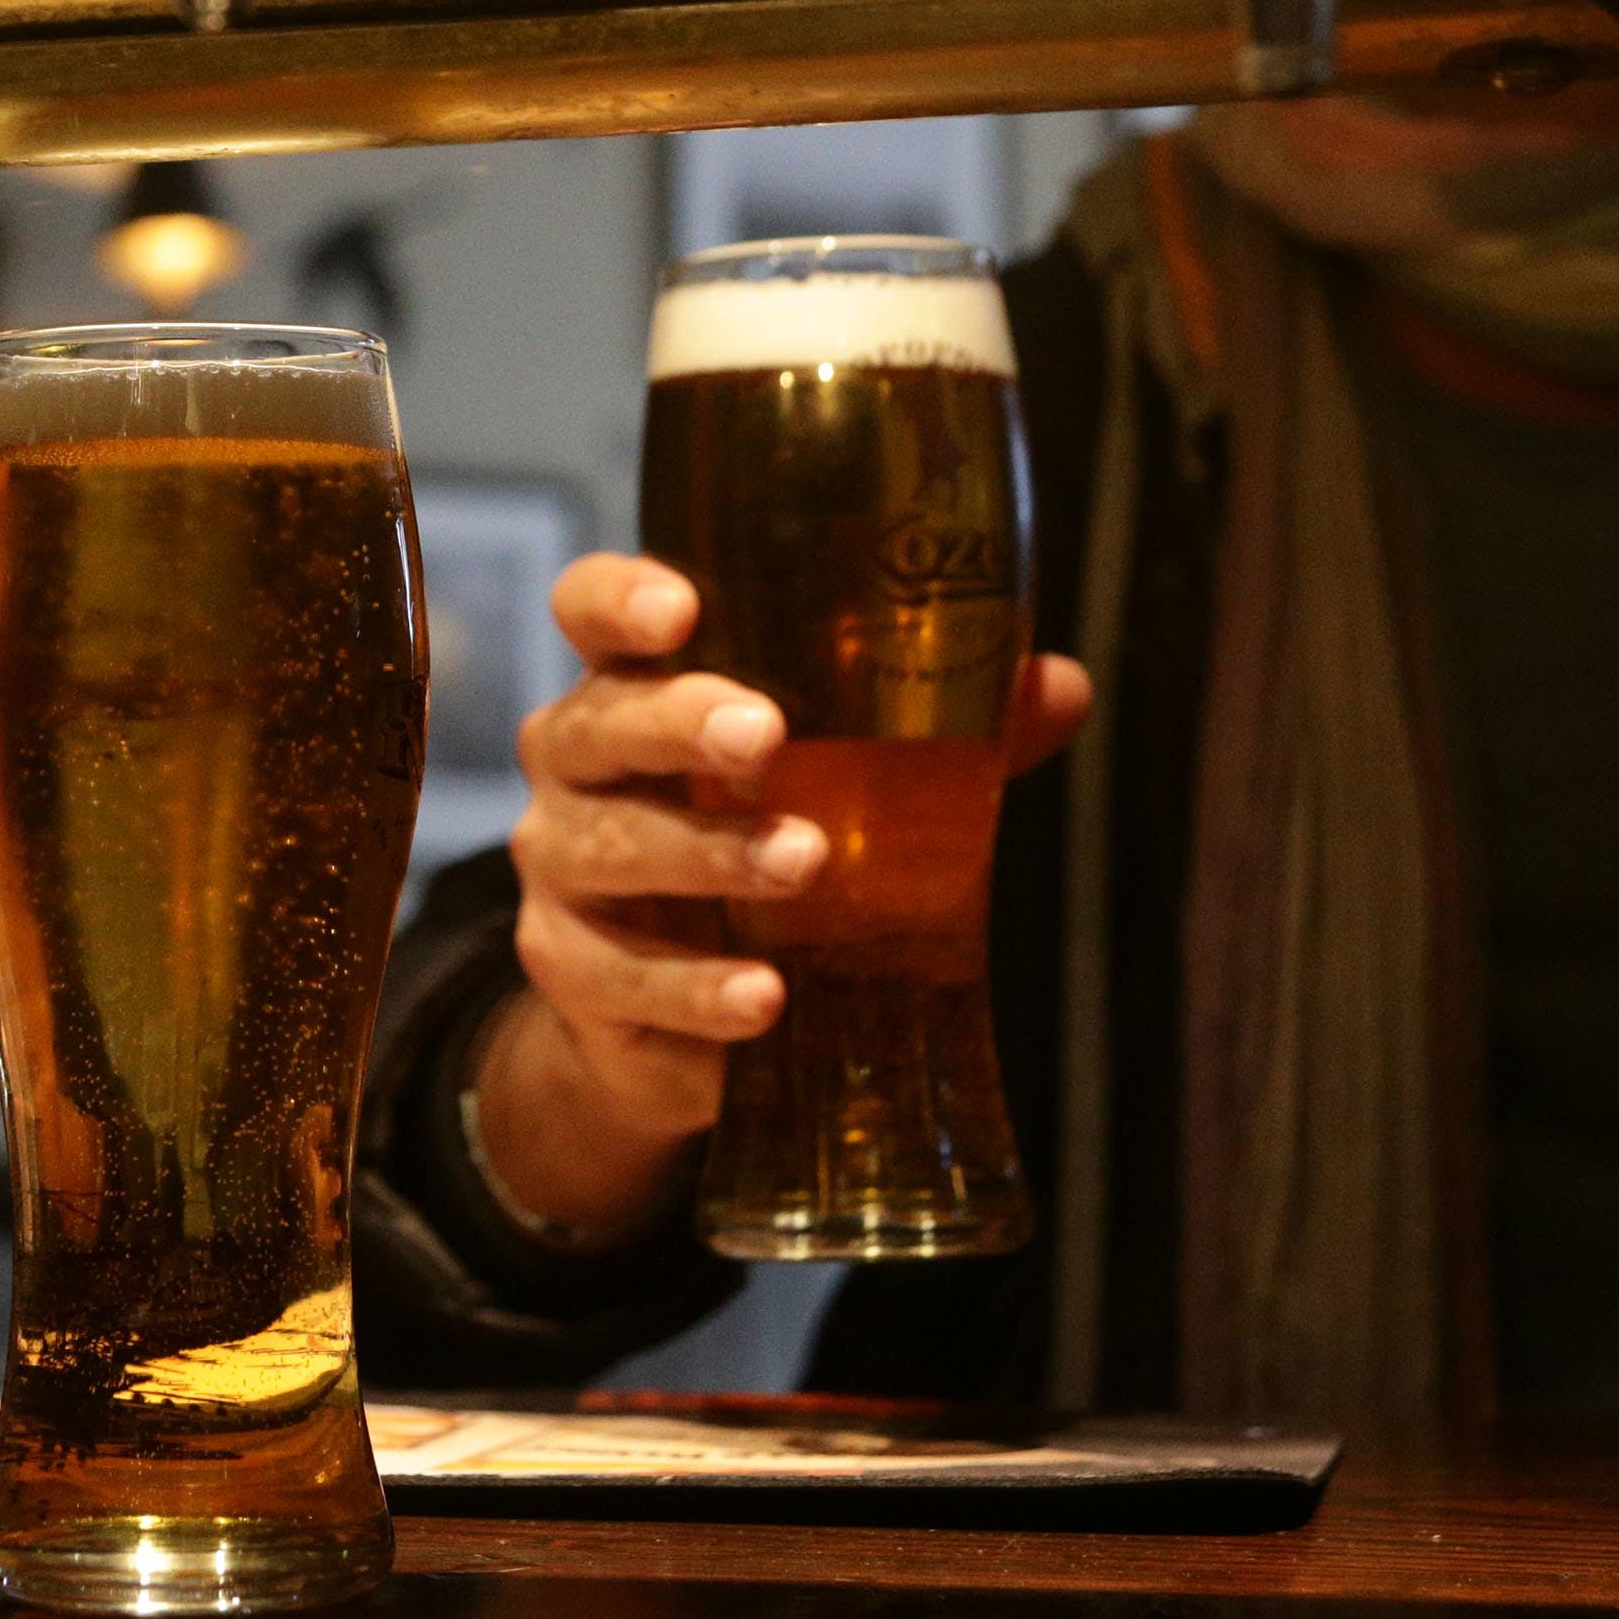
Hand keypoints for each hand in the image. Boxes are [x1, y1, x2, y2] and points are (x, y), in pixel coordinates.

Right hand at [476, 554, 1090, 1248]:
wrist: (665, 1018)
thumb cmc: (753, 847)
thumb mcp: (843, 784)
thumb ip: (940, 734)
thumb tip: (1059, 685)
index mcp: (634, 687)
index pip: (590, 612)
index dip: (619, 600)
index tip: (682, 609)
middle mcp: (576, 764)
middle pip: (595, 723)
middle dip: (677, 723)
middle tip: (767, 735)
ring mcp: (559, 867)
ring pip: (610, 845)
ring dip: (708, 853)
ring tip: (804, 862)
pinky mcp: (569, 970)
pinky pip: (619, 976)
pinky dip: (696, 988)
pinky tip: (766, 996)